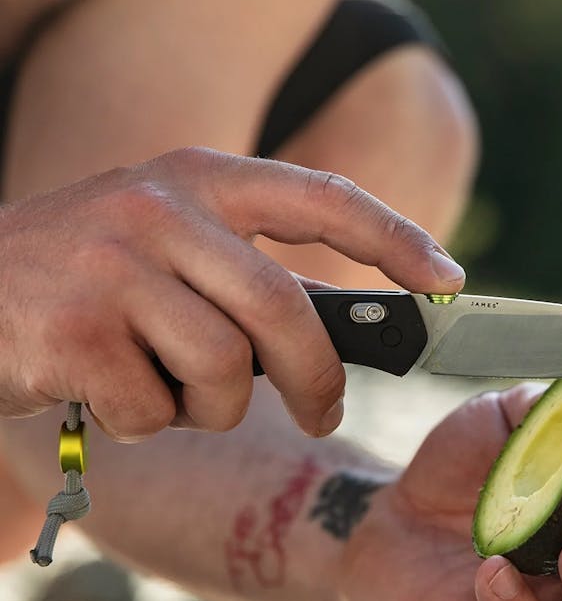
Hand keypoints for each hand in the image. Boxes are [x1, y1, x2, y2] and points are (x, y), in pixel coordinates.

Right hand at [0, 147, 463, 438]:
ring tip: (169, 392)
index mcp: (198, 177)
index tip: (450, 280)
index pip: (322, 198)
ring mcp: (111, 265)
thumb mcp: (171, 248)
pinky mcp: (71, 331)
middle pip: (285, 310)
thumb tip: (348, 334)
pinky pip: (154, 409)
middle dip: (317, 379)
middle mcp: (159, 207)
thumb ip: (250, 278)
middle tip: (323, 412)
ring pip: (223, 370)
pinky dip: (146, 423)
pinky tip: (110, 397)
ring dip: (210, 407)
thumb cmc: (89, 279)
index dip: (396, 239)